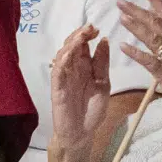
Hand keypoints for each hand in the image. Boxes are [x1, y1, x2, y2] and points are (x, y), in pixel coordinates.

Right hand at [49, 24, 110, 150]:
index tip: (96, 29)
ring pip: (63, 55)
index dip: (87, 35)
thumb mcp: (103, 84)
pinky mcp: (57, 88)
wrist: (82, 133)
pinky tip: (68, 54)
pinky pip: (57, 72)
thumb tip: (104, 40)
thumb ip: (102, 63)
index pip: (82, 46)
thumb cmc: (92, 109)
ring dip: (71, 45)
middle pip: (72, 47)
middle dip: (79, 35)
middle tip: (90, 28)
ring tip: (81, 37)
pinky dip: (61, 62)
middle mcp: (72, 69)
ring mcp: (63, 78)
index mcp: (83, 67)